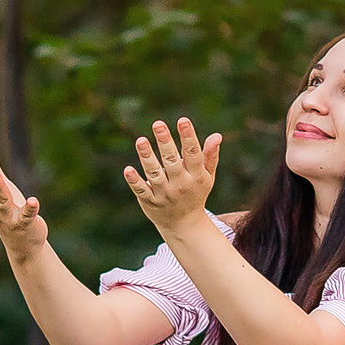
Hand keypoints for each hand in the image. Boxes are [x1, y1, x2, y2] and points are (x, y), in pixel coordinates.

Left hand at [123, 118, 222, 233]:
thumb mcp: (207, 176)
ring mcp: (165, 194)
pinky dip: (135, 181)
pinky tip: (128, 170)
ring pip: (155, 174)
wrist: (184, 224)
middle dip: (165, 142)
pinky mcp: (150, 201)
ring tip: (140, 140)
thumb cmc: (196, 192)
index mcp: (196, 175)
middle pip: (172, 161)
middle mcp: (181, 184)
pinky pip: (142, 190)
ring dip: (147, 157)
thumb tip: (217, 136)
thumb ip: (210, 155)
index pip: (193, 154)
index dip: (188, 136)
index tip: (183, 120)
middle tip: (158, 124)